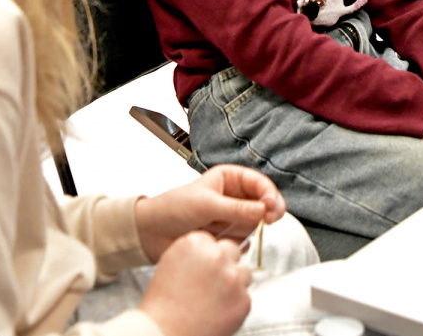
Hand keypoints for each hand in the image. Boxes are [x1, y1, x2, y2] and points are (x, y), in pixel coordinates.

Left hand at [135, 165, 284, 262]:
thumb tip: (264, 210)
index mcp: (230, 179)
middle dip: (270, 210)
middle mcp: (235, 196)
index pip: (259, 183)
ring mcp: (234, 217)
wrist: (151, 234)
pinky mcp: (229, 236)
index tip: (271, 207)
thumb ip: (237, 208)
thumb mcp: (206, 205)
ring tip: (242, 231)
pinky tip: (233, 243)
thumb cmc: (174, 209)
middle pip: (264, 202)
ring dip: (255, 227)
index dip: (269, 193)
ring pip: (257, 221)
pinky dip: (244, 241)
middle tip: (271, 220)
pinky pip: (246, 238)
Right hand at [138, 230, 252, 335]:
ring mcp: (233, 278)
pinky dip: (235, 305)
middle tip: (210, 285)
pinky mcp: (243, 300)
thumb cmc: (162, 306)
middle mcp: (217, 256)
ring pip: (244, 273)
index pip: (214, 242)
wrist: (162, 334)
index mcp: (196, 243)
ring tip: (212, 301)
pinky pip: (245, 297)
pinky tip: (216, 313)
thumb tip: (212, 251)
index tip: (202, 269)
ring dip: (234, 283)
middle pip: (232, 252)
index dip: (208, 257)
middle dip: (225, 265)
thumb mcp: (171, 265)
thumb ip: (195, 253)